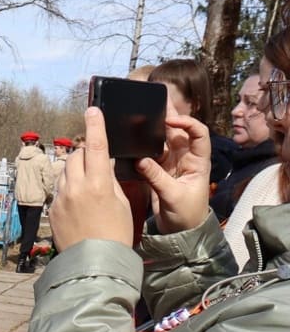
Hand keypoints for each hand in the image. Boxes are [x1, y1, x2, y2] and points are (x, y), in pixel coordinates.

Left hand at [48, 107, 132, 251]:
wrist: (94, 263)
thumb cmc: (116, 234)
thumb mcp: (121, 203)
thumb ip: (109, 181)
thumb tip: (102, 168)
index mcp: (98, 184)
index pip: (95, 146)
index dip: (94, 125)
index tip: (92, 110)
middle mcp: (75, 188)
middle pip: (76, 157)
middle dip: (85, 154)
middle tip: (95, 161)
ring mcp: (61, 199)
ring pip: (65, 172)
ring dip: (75, 171)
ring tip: (88, 186)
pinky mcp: (53, 209)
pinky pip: (60, 189)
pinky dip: (69, 188)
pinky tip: (79, 202)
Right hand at [138, 112, 211, 233]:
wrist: (179, 232)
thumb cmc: (186, 214)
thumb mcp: (173, 196)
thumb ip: (157, 178)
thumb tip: (140, 160)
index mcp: (198, 161)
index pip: (198, 134)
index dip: (186, 123)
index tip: (170, 121)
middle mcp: (186, 158)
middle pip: (179, 132)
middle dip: (169, 116)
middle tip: (156, 100)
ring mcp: (171, 164)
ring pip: (163, 140)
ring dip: (153, 128)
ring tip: (140, 112)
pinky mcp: (158, 171)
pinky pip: (149, 154)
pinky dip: (142, 146)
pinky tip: (132, 138)